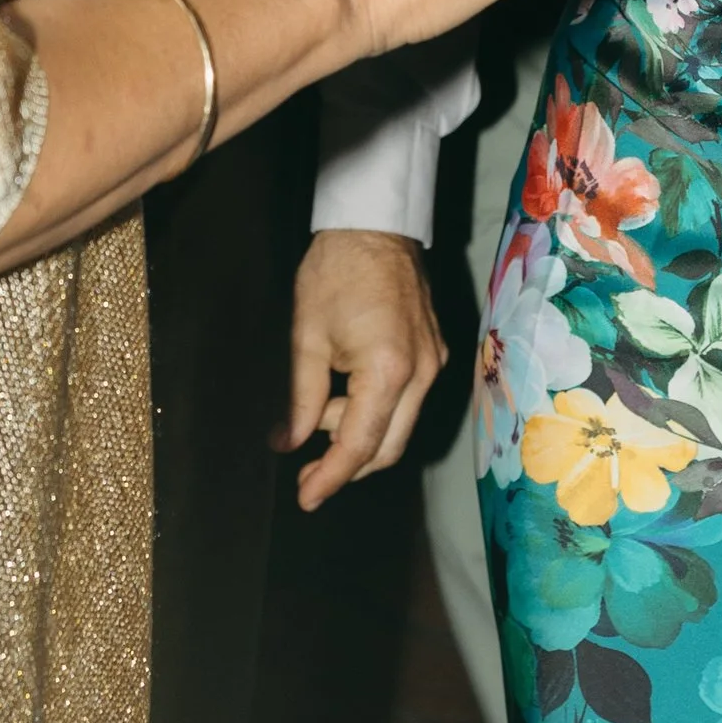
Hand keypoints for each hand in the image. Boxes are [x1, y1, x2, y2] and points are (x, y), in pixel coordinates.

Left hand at [282, 228, 445, 512]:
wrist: (375, 224)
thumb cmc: (336, 272)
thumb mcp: (306, 336)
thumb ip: (300, 399)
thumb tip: (287, 443)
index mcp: (389, 369)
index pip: (360, 443)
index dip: (331, 477)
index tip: (305, 498)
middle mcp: (422, 372)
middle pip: (389, 447)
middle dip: (347, 467)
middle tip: (307, 473)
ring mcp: (434, 361)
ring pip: (399, 426)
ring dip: (357, 434)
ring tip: (315, 411)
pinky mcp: (434, 351)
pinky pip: (406, 401)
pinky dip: (374, 411)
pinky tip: (341, 399)